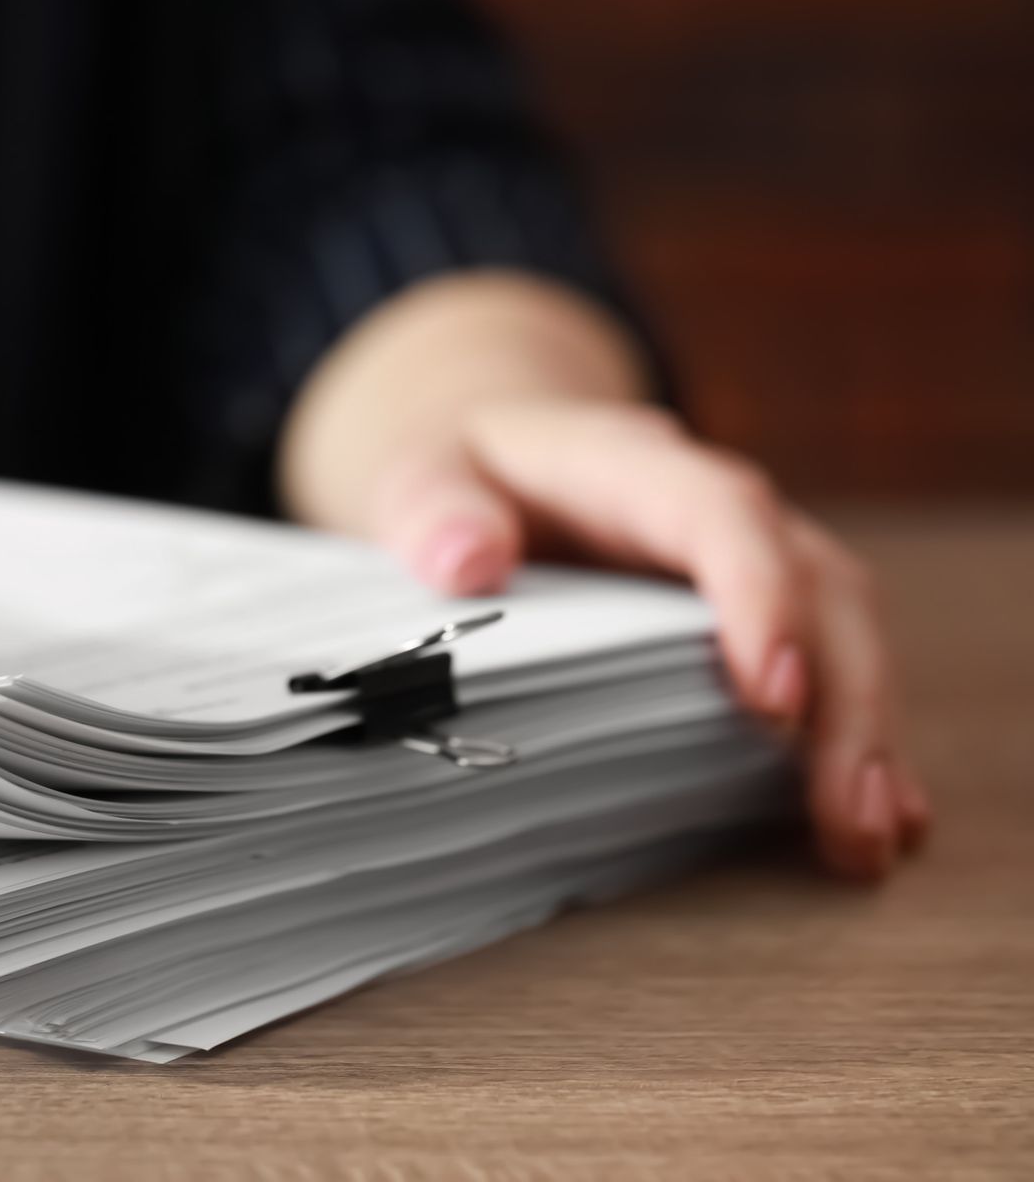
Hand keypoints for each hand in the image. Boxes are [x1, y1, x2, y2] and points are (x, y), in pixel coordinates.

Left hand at [365, 399, 929, 879]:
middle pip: (814, 585)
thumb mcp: (420, 476)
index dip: (759, 597)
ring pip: (839, 633)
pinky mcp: (751, 619)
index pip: (719, 514)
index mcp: (632, 465)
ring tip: (869, 835)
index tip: (771, 696)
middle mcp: (713, 511)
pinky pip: (823, 671)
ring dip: (863, 734)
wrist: (487, 461)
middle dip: (842, 698)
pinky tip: (877, 820)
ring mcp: (745, 566)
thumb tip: (465, 561)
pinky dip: (851, 742)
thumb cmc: (460, 476)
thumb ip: (431, 511)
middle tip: (848, 809)